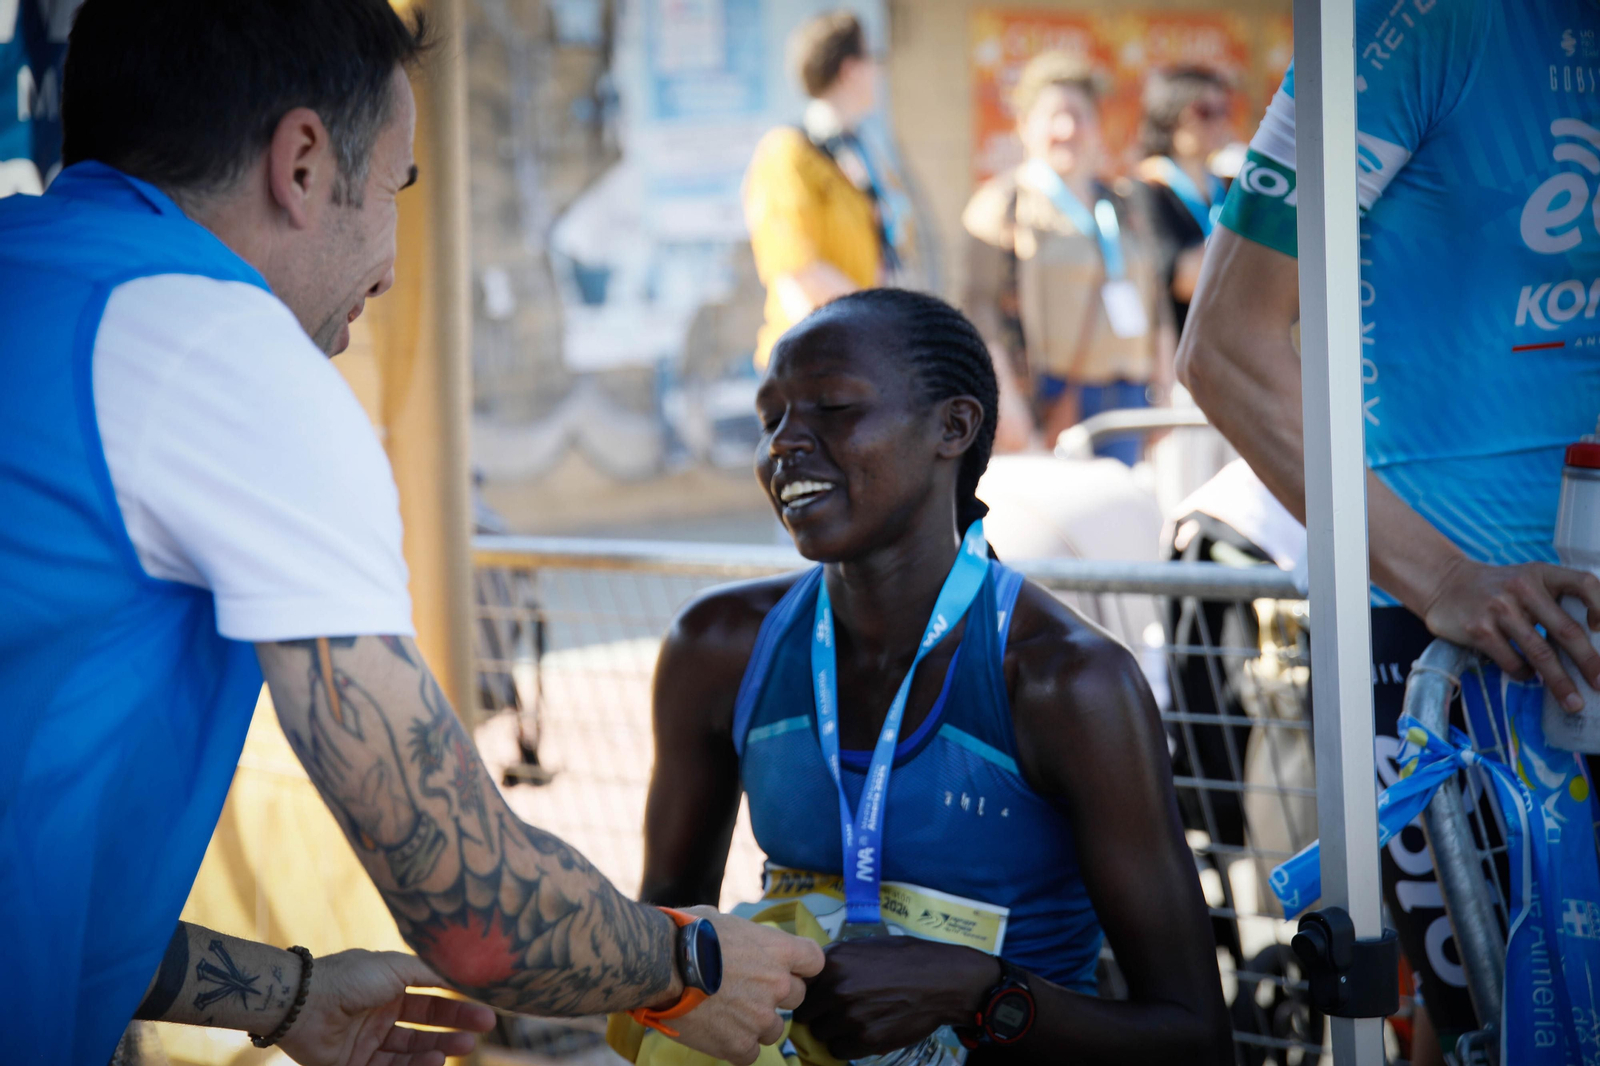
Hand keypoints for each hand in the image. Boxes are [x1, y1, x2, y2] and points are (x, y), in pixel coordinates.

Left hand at [277, 950, 495, 1065]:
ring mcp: (367, 1042)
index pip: (432, 1001)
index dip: (458, 1008)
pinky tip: (435, 1061)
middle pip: (425, 1029)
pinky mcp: (353, 1064)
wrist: (304, 1003)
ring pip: (410, 1052)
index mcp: (390, 988)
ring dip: (437, 1050)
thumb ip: (430, 972)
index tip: (486, 1014)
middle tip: (480, 1035)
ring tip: (462, 1048)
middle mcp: (381, 1015)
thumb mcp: (396, 967)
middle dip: (453, 1031)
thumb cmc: (351, 978)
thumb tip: (463, 973)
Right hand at [667, 908, 823, 1065]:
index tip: (788, 969)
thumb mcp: (723, 920)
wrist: (660, 966)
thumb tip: (738, 940)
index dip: (802, 966)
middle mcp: (777, 984)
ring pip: (774, 1030)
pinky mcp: (739, 1044)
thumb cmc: (686, 934)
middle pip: (797, 998)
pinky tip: (718, 1034)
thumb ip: (744, 937)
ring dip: (757, 1025)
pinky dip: (737, 1047)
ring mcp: (760, 1017)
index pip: (814, 961)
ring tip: (728, 1015)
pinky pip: (750, 1054)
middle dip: (777, 996)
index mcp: (777, 950)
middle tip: (749, 993)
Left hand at [792, 937, 999, 1060]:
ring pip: (821, 1034)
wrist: (941, 980)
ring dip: (832, 1031)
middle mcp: (836, 988)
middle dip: (818, 1014)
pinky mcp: (866, 1039)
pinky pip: (839, 1051)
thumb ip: (835, 962)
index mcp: (832, 961)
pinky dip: (847, 1046)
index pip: (800, 985)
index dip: (808, 993)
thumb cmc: (905, 959)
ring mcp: (850, 1016)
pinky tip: (862, 1033)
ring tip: (853, 1022)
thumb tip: (813, 979)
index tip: (816, 998)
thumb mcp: (864, 947)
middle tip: (835, 1013)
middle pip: (805, 1014)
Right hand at [1422, 557, 1599, 709]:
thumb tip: (1591, 644)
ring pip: (1540, 653)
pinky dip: (1524, 674)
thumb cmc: (1496, 588)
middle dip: (1588, 662)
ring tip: (1573, 702)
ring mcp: (1499, 609)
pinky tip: (1527, 674)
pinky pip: (1511, 661)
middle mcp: (1522, 588)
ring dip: (1560, 682)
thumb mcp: (1527, 580)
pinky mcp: (1479, 629)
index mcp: (1542, 574)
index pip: (1585, 584)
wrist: (1444, 584)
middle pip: (1566, 630)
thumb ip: (1554, 600)